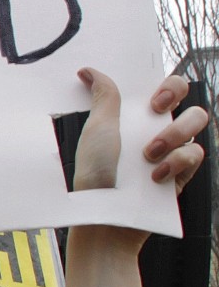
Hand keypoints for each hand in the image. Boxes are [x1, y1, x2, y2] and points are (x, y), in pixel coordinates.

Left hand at [73, 69, 207, 250]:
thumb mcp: (98, 130)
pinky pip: (195, 153)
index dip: (168, 85)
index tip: (152, 100)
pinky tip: (156, 175)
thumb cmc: (97, 173)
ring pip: (197, 122)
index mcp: (136, 117)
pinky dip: (177, 161)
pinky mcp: (183, 173)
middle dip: (176, 97)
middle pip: (188, 96)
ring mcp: (172, 151)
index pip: (165, 88)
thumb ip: (104, 96)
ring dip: (174, 133)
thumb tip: (88, 70)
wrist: (107, 216)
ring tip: (149, 153)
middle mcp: (157, 130)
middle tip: (155, 111)